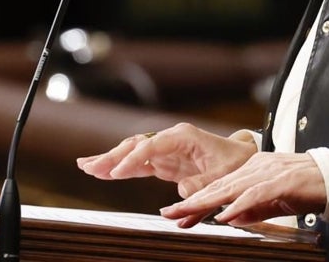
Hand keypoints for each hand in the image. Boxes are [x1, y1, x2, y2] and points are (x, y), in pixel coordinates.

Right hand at [76, 122, 256, 197]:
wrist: (242, 159)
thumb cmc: (234, 163)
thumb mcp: (223, 175)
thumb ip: (201, 183)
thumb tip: (181, 191)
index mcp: (183, 137)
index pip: (151, 145)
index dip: (133, 158)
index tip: (117, 172)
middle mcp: (170, 140)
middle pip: (136, 145)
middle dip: (112, 155)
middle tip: (90, 166)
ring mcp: (165, 150)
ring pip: (132, 152)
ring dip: (110, 160)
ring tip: (86, 166)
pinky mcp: (164, 162)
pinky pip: (138, 164)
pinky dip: (121, 168)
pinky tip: (103, 172)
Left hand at [158, 151, 326, 227]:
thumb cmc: (306, 188)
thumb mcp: (273, 201)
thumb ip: (252, 209)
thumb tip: (230, 218)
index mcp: (252, 171)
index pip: (218, 187)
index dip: (196, 200)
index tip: (176, 212)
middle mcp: (254, 168)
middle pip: (217, 187)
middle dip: (191, 201)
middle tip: (169, 213)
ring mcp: (266, 173)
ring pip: (229, 188)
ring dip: (206, 202)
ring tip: (186, 212)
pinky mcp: (280, 181)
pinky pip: (254, 195)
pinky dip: (237, 205)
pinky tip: (224, 214)